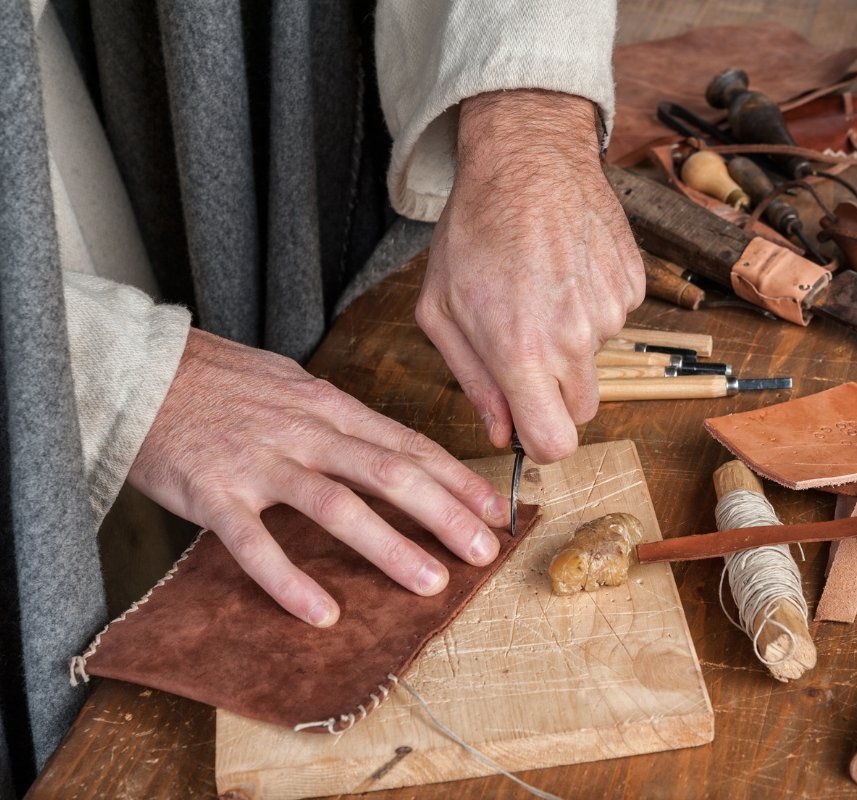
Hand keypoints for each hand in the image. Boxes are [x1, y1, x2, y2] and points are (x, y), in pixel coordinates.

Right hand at [127, 329, 510, 626]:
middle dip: (444, 514)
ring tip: (429, 582)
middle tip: (483, 551)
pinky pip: (256, 544)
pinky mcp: (214, 493)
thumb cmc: (221, 381)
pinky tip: (322, 613)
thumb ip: (341, 418)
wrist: (138, 368)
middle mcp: (305, 432)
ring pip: (337, 505)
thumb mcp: (293, 385)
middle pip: (389, 472)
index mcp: (329, 407)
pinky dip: (289, 581)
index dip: (456, 478)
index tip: (495, 509)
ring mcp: (261, 462)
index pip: (407, 443)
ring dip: (389, 546)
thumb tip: (392, 446)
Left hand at [416, 89, 643, 464]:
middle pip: (582, 410)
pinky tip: (566, 268)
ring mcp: (611, 312)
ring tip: (541, 288)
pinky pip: (615, 318)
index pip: (555, 444)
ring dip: (572, 340)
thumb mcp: (442, 309)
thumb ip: (472, 380)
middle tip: (526, 346)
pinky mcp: (634, 286)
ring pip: (597, 359)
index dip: (540, 441)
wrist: (528, 158)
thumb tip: (501, 431)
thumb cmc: (474, 229)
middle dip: (555, 392)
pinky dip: (592, 304)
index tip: (528, 422)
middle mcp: (574, 340)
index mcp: (522, 353)